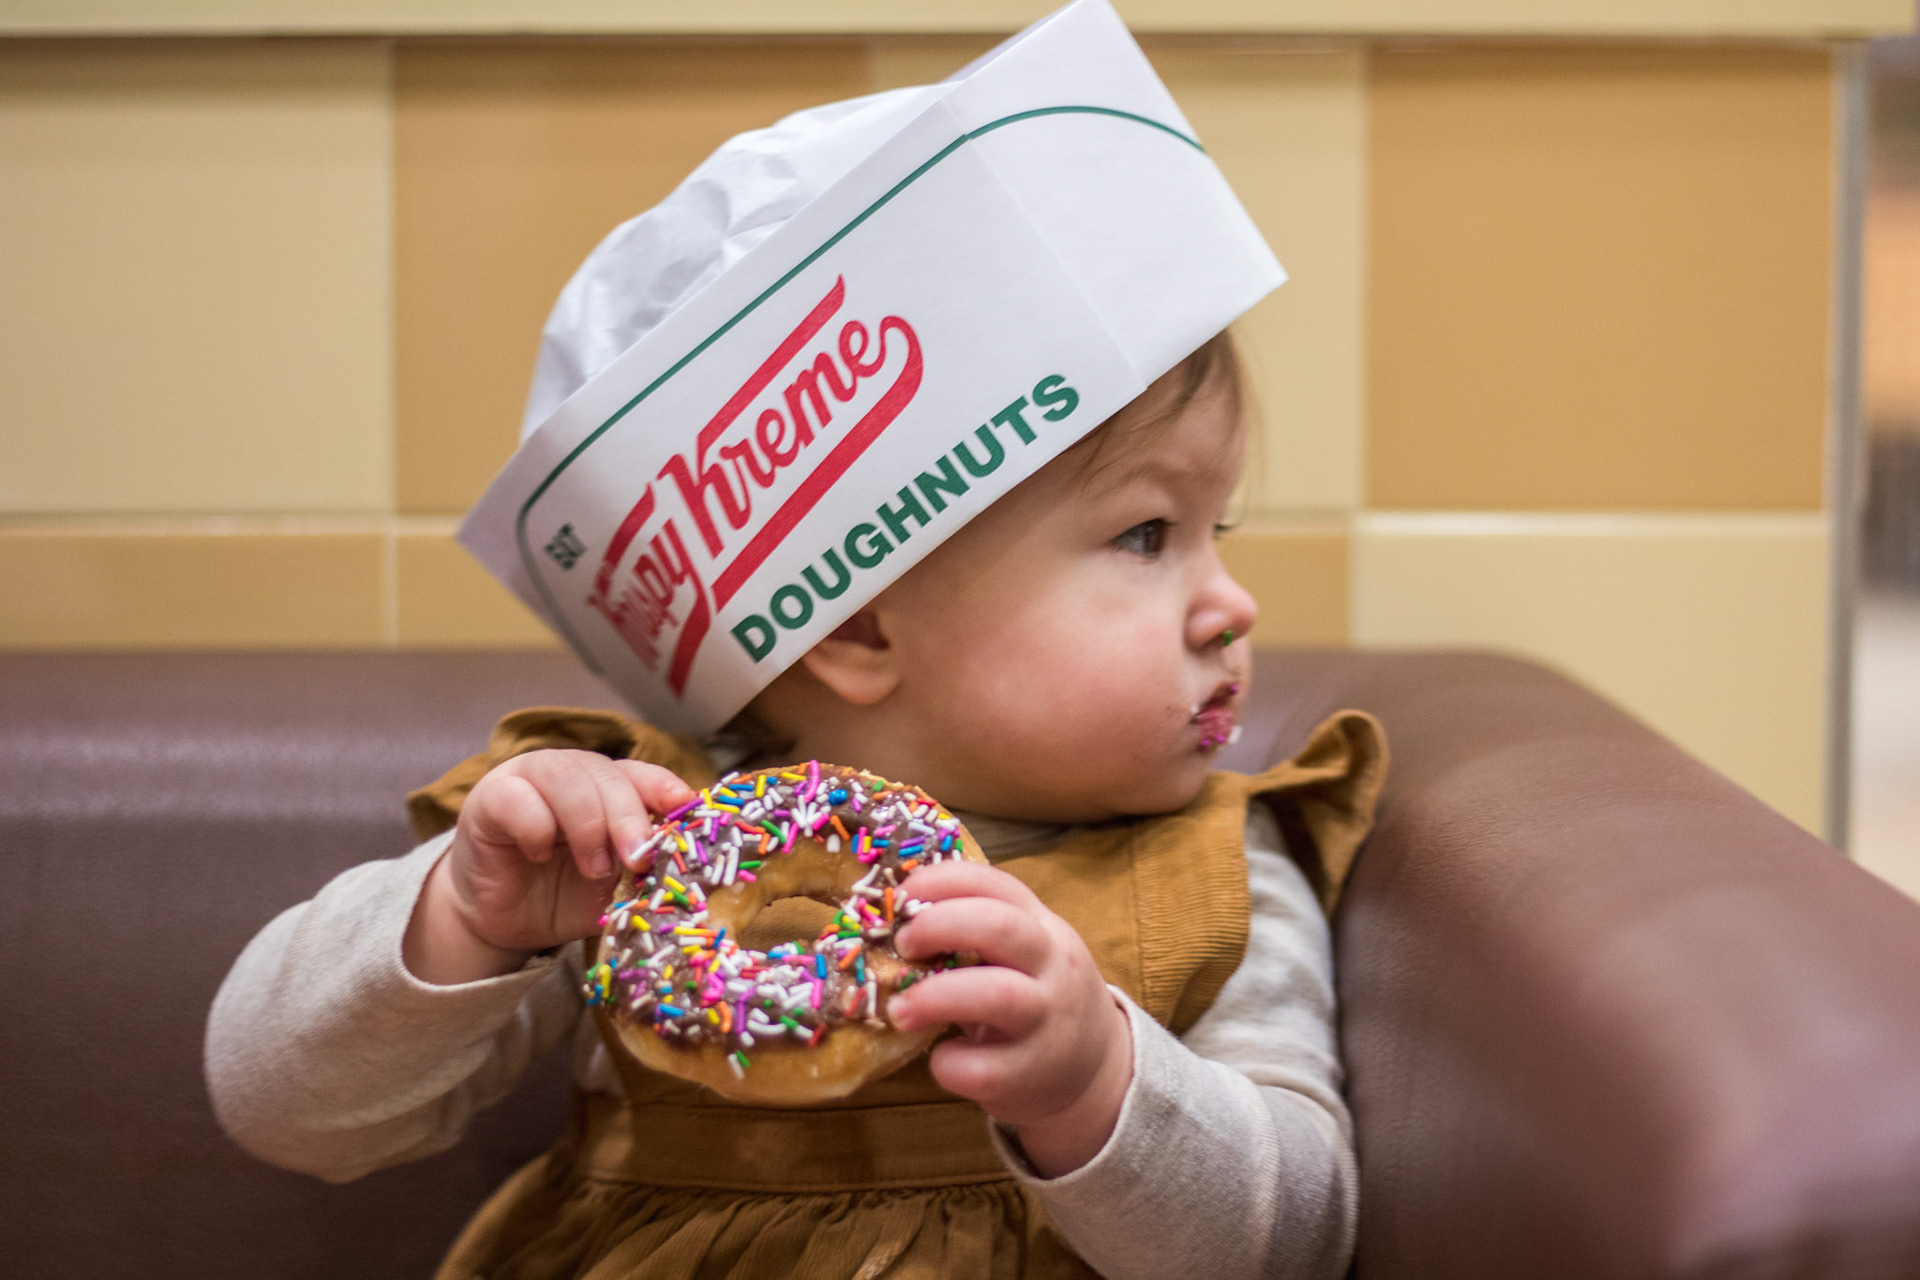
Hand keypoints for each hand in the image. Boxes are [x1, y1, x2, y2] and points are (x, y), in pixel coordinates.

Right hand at [403, 750, 694, 985]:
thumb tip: (694, 871)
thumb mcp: (618, 886)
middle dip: (628, 816)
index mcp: (608, 787)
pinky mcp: (489, 798)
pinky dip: (536, 828)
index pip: (640, 773)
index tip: (682, 805)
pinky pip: (517, 798)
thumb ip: (648, 869)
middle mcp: (571, 772)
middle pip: (606, 773)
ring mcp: (527, 779)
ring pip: (564, 776)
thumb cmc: (567, 896)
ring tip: (594, 868)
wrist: (507, 924)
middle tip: (638, 857)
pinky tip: (539, 855)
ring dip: (587, 824)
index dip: (662, 785)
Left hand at [887, 861, 1132, 1176]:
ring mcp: (1045, 1021)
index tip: (900, 895)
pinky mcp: (1028, 1075)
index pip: (996, 884)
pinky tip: (941, 1057)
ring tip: (900, 1010)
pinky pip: (980, 1068)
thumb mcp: (1026, 954)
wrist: (1096, 1070)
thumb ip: (978, 931)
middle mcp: (1051, 967)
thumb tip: (894, 918)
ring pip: (995, 994)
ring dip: (933, 997)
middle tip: (902, 946)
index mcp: (1043, 927)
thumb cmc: (1037, 999)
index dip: (941, 881)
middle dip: (937, 926)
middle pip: (998, 926)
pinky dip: (948, 1062)